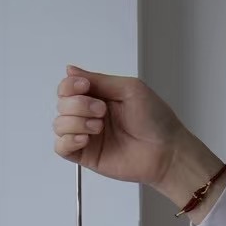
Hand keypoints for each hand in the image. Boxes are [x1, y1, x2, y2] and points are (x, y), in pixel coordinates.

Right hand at [53, 64, 225, 215]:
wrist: (166, 151)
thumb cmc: (155, 119)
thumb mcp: (129, 88)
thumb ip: (99, 80)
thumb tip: (70, 69)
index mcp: (99, 96)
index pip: (68, 87)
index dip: (71, 86)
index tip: (86, 87)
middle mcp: (89, 114)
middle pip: (62, 104)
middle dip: (78, 105)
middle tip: (102, 112)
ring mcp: (86, 135)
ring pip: (59, 124)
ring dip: (76, 122)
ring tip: (98, 126)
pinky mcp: (86, 156)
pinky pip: (61, 147)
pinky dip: (68, 140)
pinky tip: (85, 139)